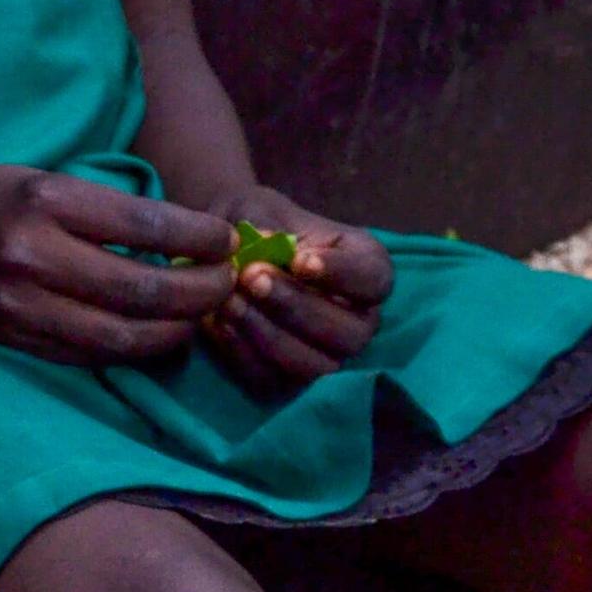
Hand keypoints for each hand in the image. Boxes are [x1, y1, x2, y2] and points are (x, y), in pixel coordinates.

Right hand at [0, 168, 236, 366]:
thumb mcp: (44, 178)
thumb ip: (105, 208)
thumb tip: (186, 237)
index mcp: (45, 201)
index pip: (144, 225)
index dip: (197, 239)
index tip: (225, 242)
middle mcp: (34, 255)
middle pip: (142, 290)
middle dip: (200, 291)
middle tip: (226, 284)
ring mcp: (24, 305)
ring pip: (122, 336)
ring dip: (176, 330)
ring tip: (200, 316)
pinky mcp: (19, 339)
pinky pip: (92, 355)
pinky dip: (135, 349)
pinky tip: (157, 335)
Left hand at [202, 186, 394, 394]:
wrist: (221, 251)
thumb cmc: (254, 224)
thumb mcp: (261, 210)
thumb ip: (270, 227)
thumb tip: (267, 247)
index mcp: (366, 270)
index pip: (375, 280)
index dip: (342, 274)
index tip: (300, 260)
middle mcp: (358, 321)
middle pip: (349, 334)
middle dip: (297, 307)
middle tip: (250, 277)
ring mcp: (327, 355)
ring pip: (314, 365)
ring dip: (269, 334)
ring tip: (229, 300)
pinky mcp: (288, 380)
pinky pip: (273, 381)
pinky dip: (242, 353)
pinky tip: (216, 322)